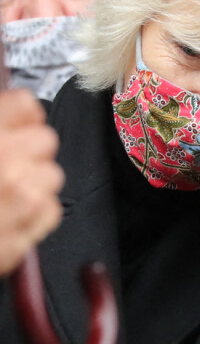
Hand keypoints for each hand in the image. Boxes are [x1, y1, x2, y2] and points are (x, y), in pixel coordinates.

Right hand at [0, 89, 63, 274]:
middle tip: (4, 159)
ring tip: (1, 189)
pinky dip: (32, 213)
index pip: (26, 105)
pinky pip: (48, 212)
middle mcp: (3, 165)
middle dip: (26, 148)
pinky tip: (5, 213)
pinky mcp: (17, 238)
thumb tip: (2, 114)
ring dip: (31, 181)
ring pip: (50, 177)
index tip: (13, 121)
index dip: (17, 114)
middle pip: (45, 141)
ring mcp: (16, 203)